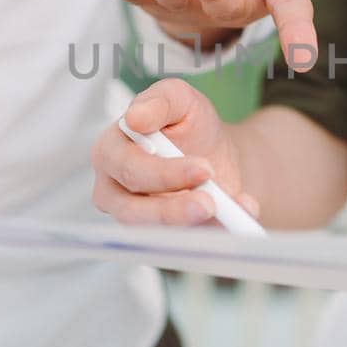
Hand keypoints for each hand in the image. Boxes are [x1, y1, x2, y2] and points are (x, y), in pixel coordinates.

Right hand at [90, 77, 258, 226]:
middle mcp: (114, 191)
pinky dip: (210, 236)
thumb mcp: (180, 99)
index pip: (127, 168)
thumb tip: (136, 118)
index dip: (163, 173)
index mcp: (110, 151)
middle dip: (173, 209)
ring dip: (189, 229)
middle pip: (133, 210)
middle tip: (211, 202)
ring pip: (153, 235)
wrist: (212, 154)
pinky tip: (236, 222)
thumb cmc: (187, 124)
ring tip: (222, 215)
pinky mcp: (160, 239)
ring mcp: (135, 220)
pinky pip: (180, 247)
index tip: (202, 169)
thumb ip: (161, 100)